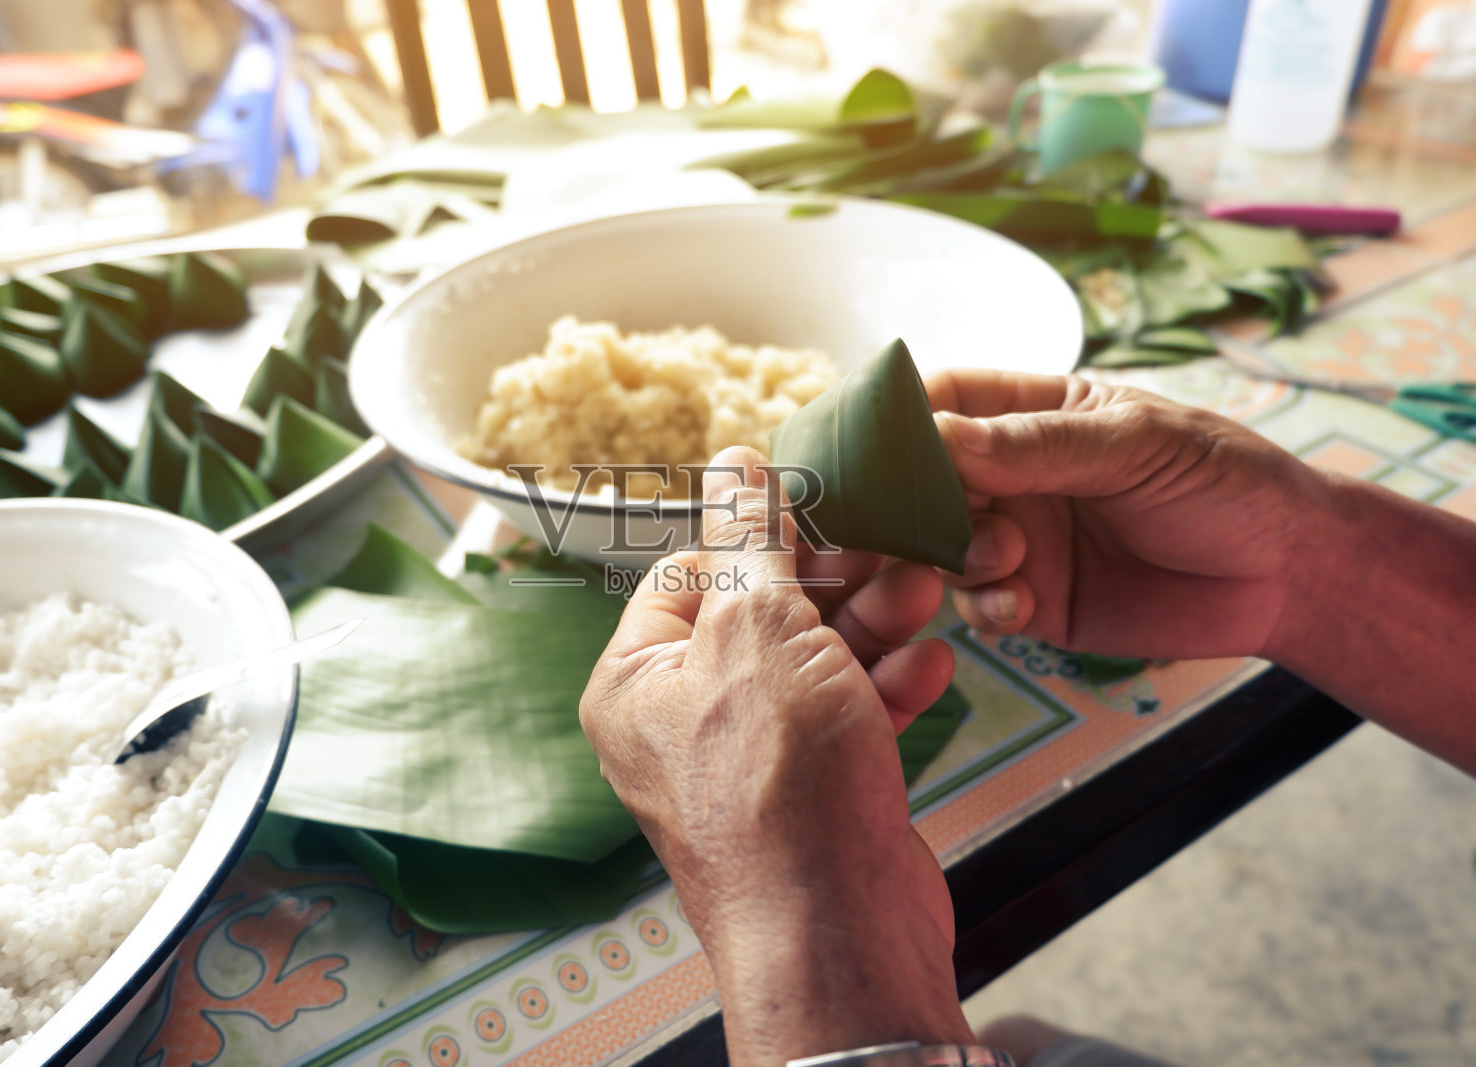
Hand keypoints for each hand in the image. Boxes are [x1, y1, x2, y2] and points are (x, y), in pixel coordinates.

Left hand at [580, 446, 974, 1066]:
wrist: (837, 933)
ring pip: (813, 664)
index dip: (758, 531)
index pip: (689, 572)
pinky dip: (887, 688)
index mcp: (636, 682)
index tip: (820, 499)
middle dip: (835, 578)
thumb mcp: (759, 627)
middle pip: (761, 614)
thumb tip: (734, 461)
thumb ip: (751, 537)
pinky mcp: (813, 794)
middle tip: (891, 543)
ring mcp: (751, 763)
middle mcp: (682, 723)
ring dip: (874, 624)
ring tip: (925, 589)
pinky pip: (847, 718)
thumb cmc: (778, 788)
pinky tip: (932, 663)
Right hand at [927, 370, 1326, 660]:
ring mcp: (1021, 541)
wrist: (1287, 574)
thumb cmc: (1225, 481)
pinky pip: (980, 607)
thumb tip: (940, 437)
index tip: (874, 441)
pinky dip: (986, 608)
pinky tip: (1021, 606)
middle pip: (926, 480)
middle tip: (919, 518)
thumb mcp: (1136, 444)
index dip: (901, 415)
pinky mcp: (1036, 604)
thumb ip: (1038, 446)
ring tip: (1008, 558)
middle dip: (914, 500)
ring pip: (942, 548)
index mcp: (1035, 414)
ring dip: (956, 555)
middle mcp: (1015, 477)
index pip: (945, 400)